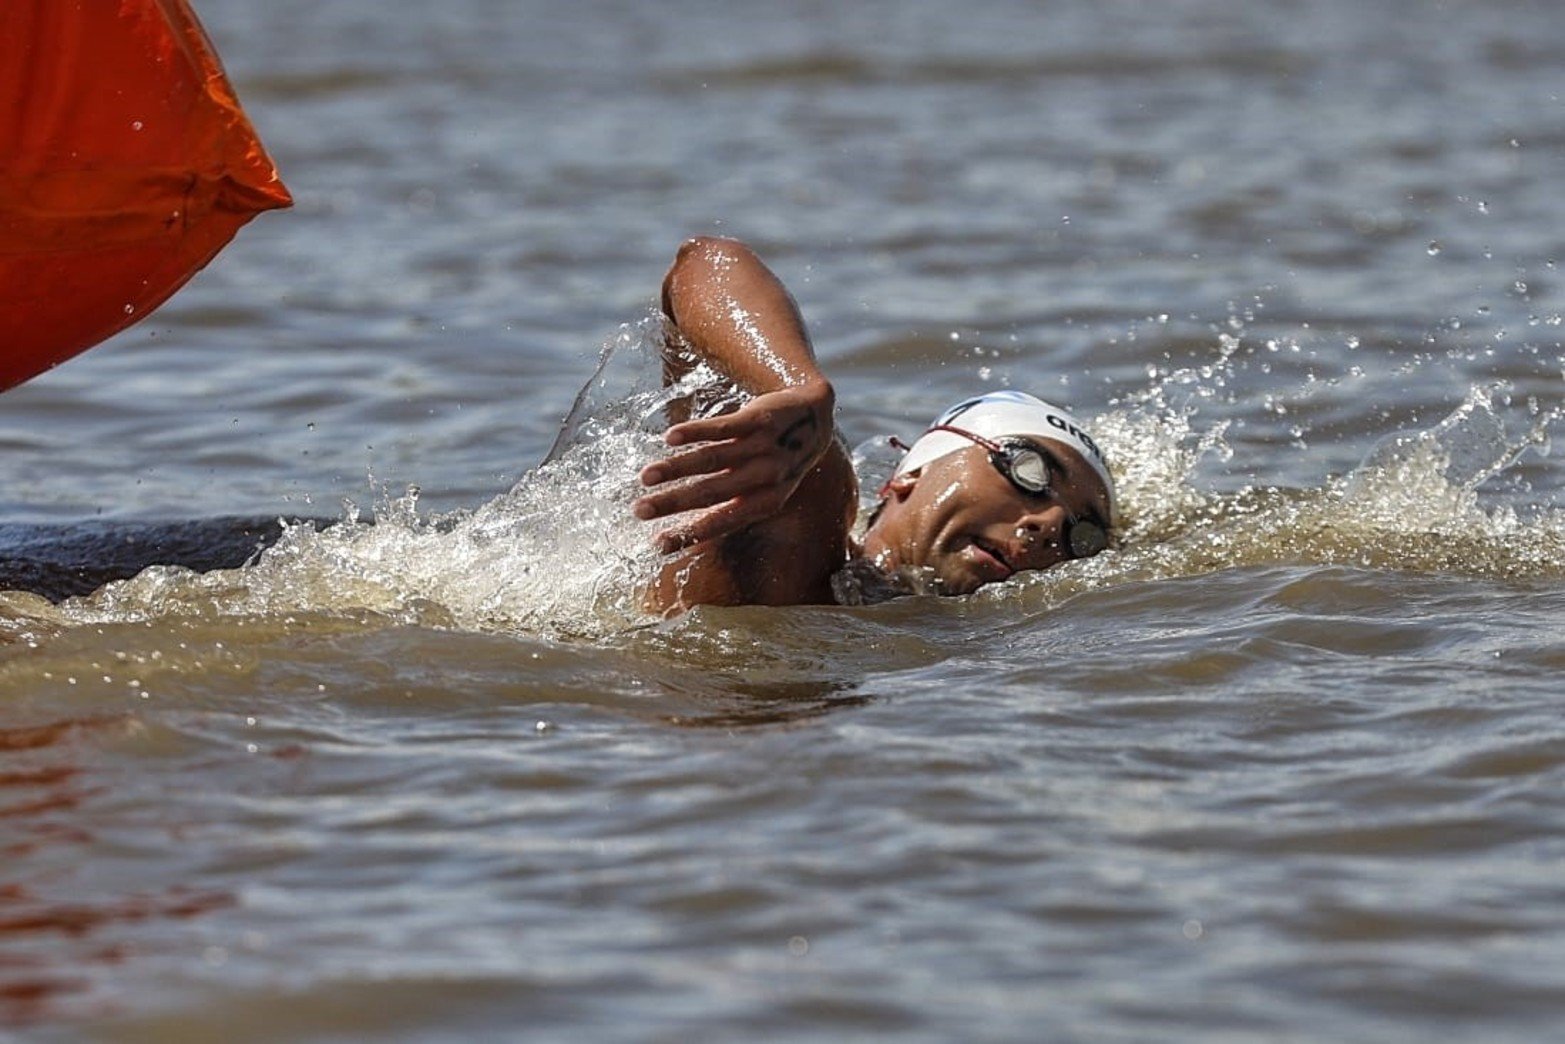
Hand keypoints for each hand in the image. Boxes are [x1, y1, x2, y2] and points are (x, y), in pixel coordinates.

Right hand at [633, 381, 833, 552]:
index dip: (689, 534)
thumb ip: (733, 508)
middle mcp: (766, 478)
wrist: (815, 415)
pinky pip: (723, 427)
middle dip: (673, 504)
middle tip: (639, 512)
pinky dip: (695, 432)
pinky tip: (669, 438)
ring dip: (675, 469)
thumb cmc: (777, 462)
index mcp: (766, 503)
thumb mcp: (766, 491)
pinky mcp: (758, 419)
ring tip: (644, 477)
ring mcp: (763, 447)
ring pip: (712, 460)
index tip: (657, 545)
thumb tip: (689, 537)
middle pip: (711, 493)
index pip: (722, 523)